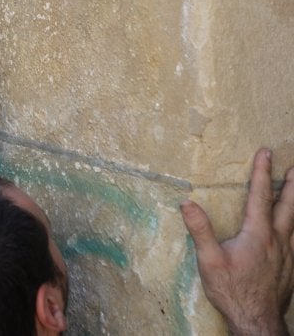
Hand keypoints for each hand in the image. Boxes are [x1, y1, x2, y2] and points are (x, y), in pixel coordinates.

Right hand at [182, 148, 293, 335]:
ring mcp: (289, 255)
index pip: (260, 196)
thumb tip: (187, 203)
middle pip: (289, 206)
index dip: (262, 172)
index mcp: (258, 234)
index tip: (265, 152)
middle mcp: (278, 240)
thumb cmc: (232, 290)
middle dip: (291, 184)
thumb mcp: (210, 261)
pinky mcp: (292, 267)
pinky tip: (293, 229)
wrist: (257, 320)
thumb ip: (200, 230)